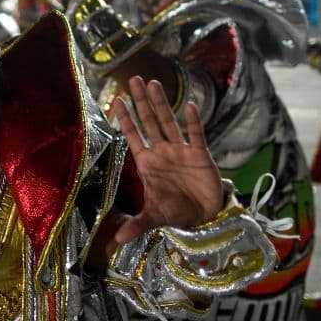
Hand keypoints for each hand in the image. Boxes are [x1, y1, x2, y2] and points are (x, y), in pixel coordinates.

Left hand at [112, 76, 222, 243]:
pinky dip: (193, 122)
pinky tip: (190, 105)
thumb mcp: (155, 218)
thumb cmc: (176, 213)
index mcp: (148, 164)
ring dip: (162, 103)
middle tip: (132, 79)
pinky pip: (196, 135)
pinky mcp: (201, 155)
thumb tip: (118, 241)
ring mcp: (181, 151)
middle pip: (149, 122)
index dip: (125, 119)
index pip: (133, 136)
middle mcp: (162, 152)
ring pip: (169, 122)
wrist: (204, 217)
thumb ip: (137, 225)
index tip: (116, 99)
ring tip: (154, 83)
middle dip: (141, 102)